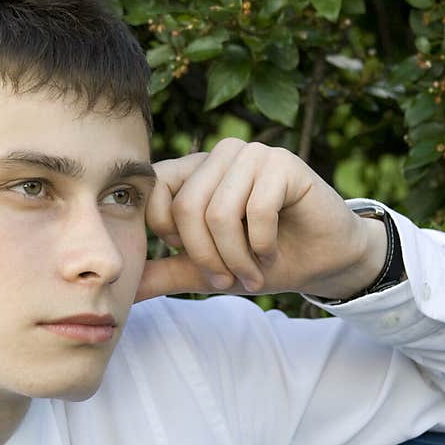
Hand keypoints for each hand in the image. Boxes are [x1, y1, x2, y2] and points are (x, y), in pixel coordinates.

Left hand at [134, 139, 388, 301]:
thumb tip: (122, 290)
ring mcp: (252, 154)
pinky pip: (256, 210)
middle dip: (207, 257)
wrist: (322, 260)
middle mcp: (219, 156)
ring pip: (220, 212)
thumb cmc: (263, 259)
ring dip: (236, 256)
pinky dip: (262, 244)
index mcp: (193, 171)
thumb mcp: (205, 271)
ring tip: (253, 270)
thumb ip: (164, 272)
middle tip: (228, 279)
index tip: (201, 265)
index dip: (173, 239)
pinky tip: (273, 251)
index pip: (155, 194)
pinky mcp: (283, 163)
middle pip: (187, 208)